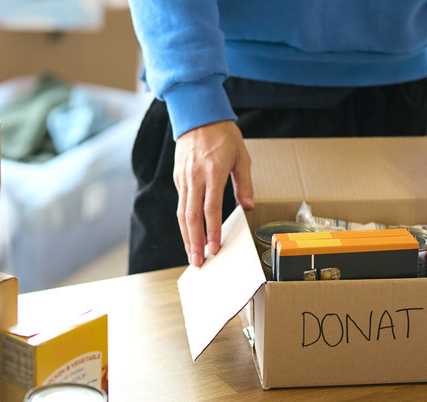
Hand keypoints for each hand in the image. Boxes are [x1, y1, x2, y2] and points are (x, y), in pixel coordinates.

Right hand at [174, 120, 254, 266]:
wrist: (197, 115)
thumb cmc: (223, 135)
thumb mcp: (242, 156)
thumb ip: (244, 183)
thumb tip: (248, 206)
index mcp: (213, 172)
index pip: (211, 209)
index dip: (212, 231)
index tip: (214, 249)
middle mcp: (195, 176)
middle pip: (192, 216)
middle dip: (194, 242)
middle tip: (197, 262)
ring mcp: (183, 177)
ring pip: (182, 213)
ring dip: (186, 236)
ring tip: (191, 254)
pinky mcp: (178, 177)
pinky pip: (181, 203)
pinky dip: (185, 222)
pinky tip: (190, 233)